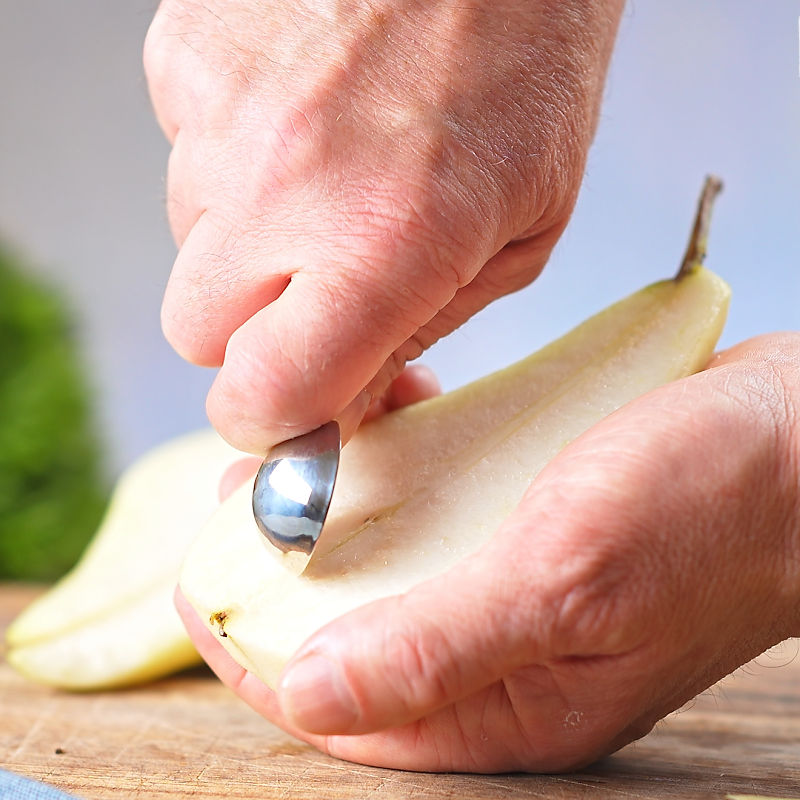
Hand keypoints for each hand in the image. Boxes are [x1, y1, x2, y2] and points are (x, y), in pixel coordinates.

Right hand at [144, 0, 623, 452]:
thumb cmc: (528, 70)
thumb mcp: (516, 240)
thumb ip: (416, 338)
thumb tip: (343, 410)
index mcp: (384, 242)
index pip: (262, 395)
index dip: (272, 423)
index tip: (295, 411)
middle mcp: (284, 182)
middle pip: (198, 336)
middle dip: (254, 336)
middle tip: (320, 287)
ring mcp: (222, 114)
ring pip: (187, 247)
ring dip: (249, 241)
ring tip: (330, 176)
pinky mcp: (187, 59)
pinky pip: (184, 159)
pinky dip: (235, 163)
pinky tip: (304, 122)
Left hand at [177, 333, 799, 771]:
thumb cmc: (713, 505)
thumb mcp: (570, 577)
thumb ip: (442, 643)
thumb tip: (313, 694)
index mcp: (516, 702)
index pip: (350, 707)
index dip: (261, 650)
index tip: (201, 584)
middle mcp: (511, 653)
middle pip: (361, 630)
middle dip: (287, 573)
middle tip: (238, 502)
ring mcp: (521, 582)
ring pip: (396, 563)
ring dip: (341, 514)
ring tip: (294, 457)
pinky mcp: (535, 521)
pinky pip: (443, 510)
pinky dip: (402, 473)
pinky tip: (382, 423)